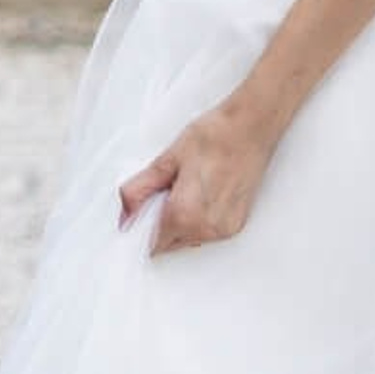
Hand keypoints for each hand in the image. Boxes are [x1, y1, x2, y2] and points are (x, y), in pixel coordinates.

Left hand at [118, 102, 276, 254]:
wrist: (250, 128)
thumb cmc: (213, 138)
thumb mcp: (166, 160)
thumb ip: (139, 191)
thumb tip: (125, 215)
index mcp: (185, 215)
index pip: (153, 244)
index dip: (142, 227)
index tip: (141, 209)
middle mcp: (207, 229)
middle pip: (170, 243)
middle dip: (160, 224)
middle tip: (165, 189)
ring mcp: (225, 230)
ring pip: (189, 239)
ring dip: (179, 222)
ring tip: (185, 187)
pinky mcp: (237, 224)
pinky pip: (206, 232)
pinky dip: (197, 219)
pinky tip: (200, 192)